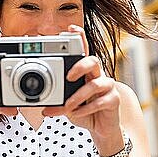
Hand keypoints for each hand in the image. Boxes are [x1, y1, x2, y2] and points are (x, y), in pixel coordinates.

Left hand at [42, 25, 121, 141]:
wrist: (100, 128)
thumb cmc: (83, 110)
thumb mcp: (67, 104)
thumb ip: (57, 101)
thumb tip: (44, 107)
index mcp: (85, 71)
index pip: (84, 49)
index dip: (80, 37)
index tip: (70, 28)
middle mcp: (97, 75)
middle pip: (93, 60)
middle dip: (80, 66)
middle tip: (68, 77)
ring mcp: (108, 87)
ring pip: (97, 84)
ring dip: (79, 96)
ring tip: (68, 106)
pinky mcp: (113, 100)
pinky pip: (101, 101)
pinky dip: (86, 109)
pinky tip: (77, 113)